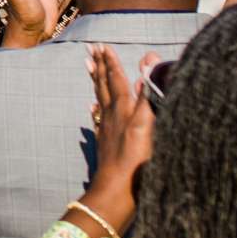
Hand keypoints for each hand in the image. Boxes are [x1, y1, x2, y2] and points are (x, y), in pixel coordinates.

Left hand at [80, 45, 159, 231]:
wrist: (117, 193)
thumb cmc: (136, 162)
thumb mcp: (146, 124)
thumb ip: (147, 92)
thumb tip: (147, 60)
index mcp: (124, 110)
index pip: (117, 79)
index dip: (111, 61)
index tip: (102, 44)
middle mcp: (113, 116)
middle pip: (105, 85)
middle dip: (100, 66)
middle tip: (90, 48)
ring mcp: (108, 130)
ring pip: (100, 99)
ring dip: (96, 81)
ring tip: (88, 67)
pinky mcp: (106, 144)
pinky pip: (99, 119)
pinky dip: (97, 108)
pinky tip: (93, 107)